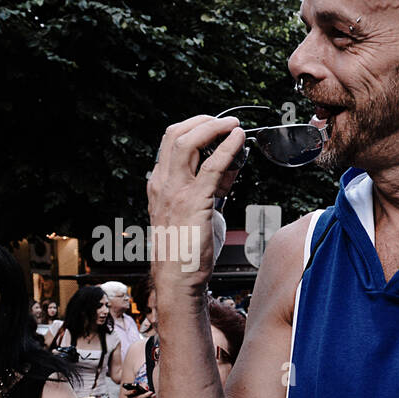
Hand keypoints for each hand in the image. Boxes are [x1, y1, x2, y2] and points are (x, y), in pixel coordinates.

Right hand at [124, 386, 156, 397]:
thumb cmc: (137, 392)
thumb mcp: (138, 387)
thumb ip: (142, 385)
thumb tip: (146, 387)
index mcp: (128, 394)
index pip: (126, 393)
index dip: (130, 392)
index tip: (135, 390)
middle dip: (145, 395)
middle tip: (151, 392)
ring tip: (154, 395)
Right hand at [146, 115, 244, 292]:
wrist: (178, 277)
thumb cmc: (187, 250)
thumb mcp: (195, 212)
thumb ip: (209, 189)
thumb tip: (229, 170)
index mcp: (159, 184)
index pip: (169, 143)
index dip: (192, 128)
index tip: (213, 127)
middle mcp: (163, 183)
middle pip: (175, 134)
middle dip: (201, 121)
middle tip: (224, 120)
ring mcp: (176, 191)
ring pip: (188, 142)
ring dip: (213, 127)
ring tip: (234, 125)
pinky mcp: (194, 202)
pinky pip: (212, 167)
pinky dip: (227, 148)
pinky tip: (239, 140)